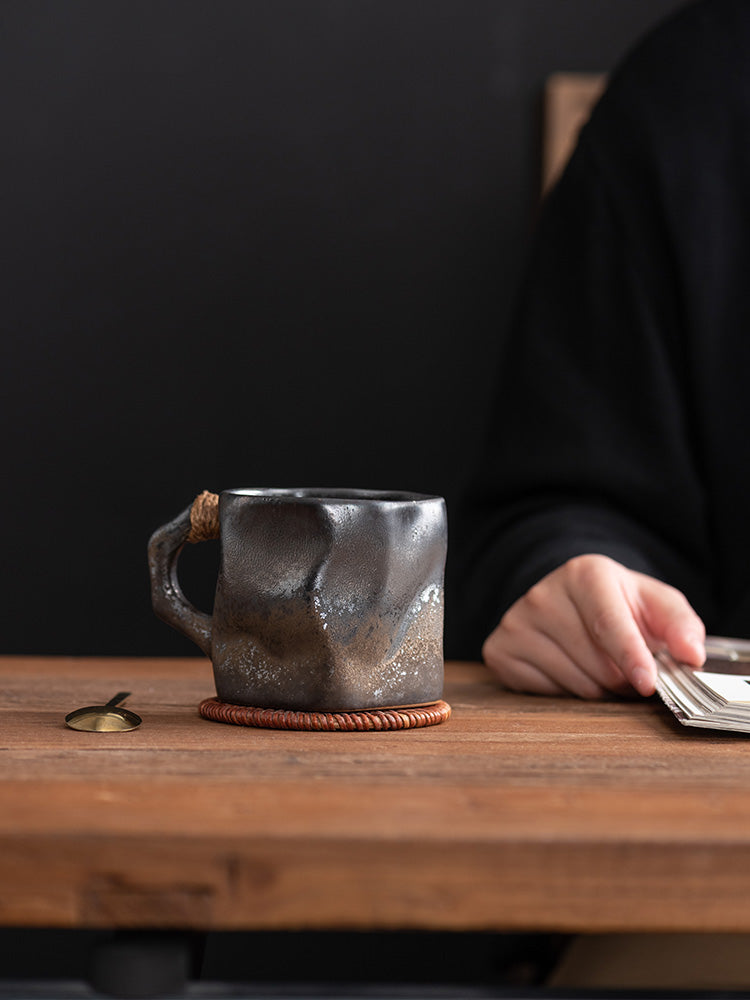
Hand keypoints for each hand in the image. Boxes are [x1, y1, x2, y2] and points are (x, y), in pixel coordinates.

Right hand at [482, 554, 705, 698]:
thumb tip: (691, 654)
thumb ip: (680, 625)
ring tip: (600, 668)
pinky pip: (545, 693)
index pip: (608, 624)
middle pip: (596, 663)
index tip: (647, 683)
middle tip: (629, 670)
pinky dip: (566, 692)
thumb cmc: (617, 604)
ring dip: (598, 688)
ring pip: (574, 683)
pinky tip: (569, 669)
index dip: (631, 657)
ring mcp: (515, 622)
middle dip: (622, 678)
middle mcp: (542, 594)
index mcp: (584, 574)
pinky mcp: (499, 649)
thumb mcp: (654, 603)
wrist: (566, 599)